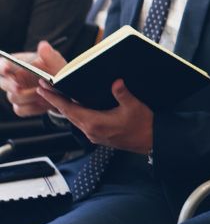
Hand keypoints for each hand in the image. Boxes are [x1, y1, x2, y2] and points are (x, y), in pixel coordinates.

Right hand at [0, 41, 66, 115]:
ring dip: (29, 96)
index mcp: (17, 64)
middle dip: (9, 85)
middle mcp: (13, 79)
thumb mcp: (56, 63)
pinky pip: (21, 109)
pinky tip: (45, 102)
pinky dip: (34, 107)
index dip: (2, 66)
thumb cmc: (57, 71)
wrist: (64, 89)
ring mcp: (16, 93)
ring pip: (14, 97)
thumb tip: (43, 45)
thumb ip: (50, 55)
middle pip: (2, 83)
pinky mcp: (21, 106)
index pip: (3, 64)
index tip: (6, 68)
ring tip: (45, 91)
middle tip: (18, 87)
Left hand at [36, 78, 153, 153]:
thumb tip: (116, 82)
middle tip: (45, 88)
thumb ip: (123, 94)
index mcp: (96, 123)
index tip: (43, 89)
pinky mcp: (99, 136)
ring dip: (64, 108)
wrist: (151, 141)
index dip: (54, 98)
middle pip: (67, 114)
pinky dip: (75, 114)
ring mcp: (94, 135)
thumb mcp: (134, 106)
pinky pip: (81, 123)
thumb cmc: (143, 126)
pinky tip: (77, 107)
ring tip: (58, 96)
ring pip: (74, 119)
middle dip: (55, 101)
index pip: (68, 109)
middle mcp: (91, 130)